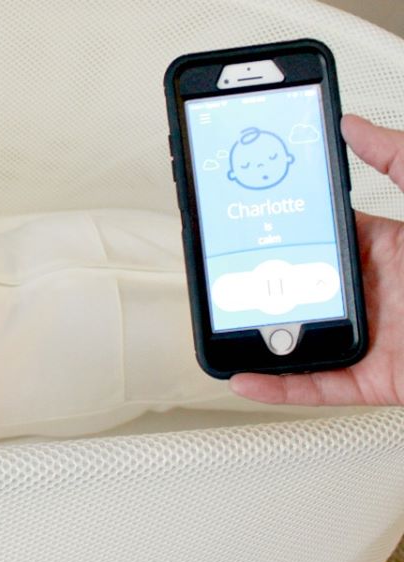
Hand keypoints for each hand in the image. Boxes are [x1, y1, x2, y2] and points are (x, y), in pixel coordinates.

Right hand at [230, 114, 403, 405]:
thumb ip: (397, 161)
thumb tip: (354, 126)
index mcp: (390, 251)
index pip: (323, 238)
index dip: (284, 233)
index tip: (247, 224)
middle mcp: (378, 294)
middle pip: (302, 289)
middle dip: (260, 285)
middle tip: (222, 276)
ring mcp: (374, 338)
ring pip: (301, 340)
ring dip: (259, 339)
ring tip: (222, 326)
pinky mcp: (376, 379)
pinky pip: (318, 386)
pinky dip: (279, 387)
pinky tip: (247, 377)